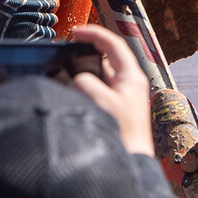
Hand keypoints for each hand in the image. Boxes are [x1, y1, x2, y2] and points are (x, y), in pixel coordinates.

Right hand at [67, 23, 155, 157]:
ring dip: (83, 76)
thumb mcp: (100, 101)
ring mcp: (124, 98)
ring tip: (66, 78)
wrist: (132, 164)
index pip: (112, 44)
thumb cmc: (122, 134)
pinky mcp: (116, 111)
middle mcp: (130, 84)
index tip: (74, 33)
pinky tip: (74, 98)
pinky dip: (85, 91)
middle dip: (85, 56)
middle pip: (105, 59)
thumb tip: (77, 80)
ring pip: (100, 77)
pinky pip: (98, 93)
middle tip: (67, 55)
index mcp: (131, 76)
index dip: (93, 34)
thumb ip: (85, 83)